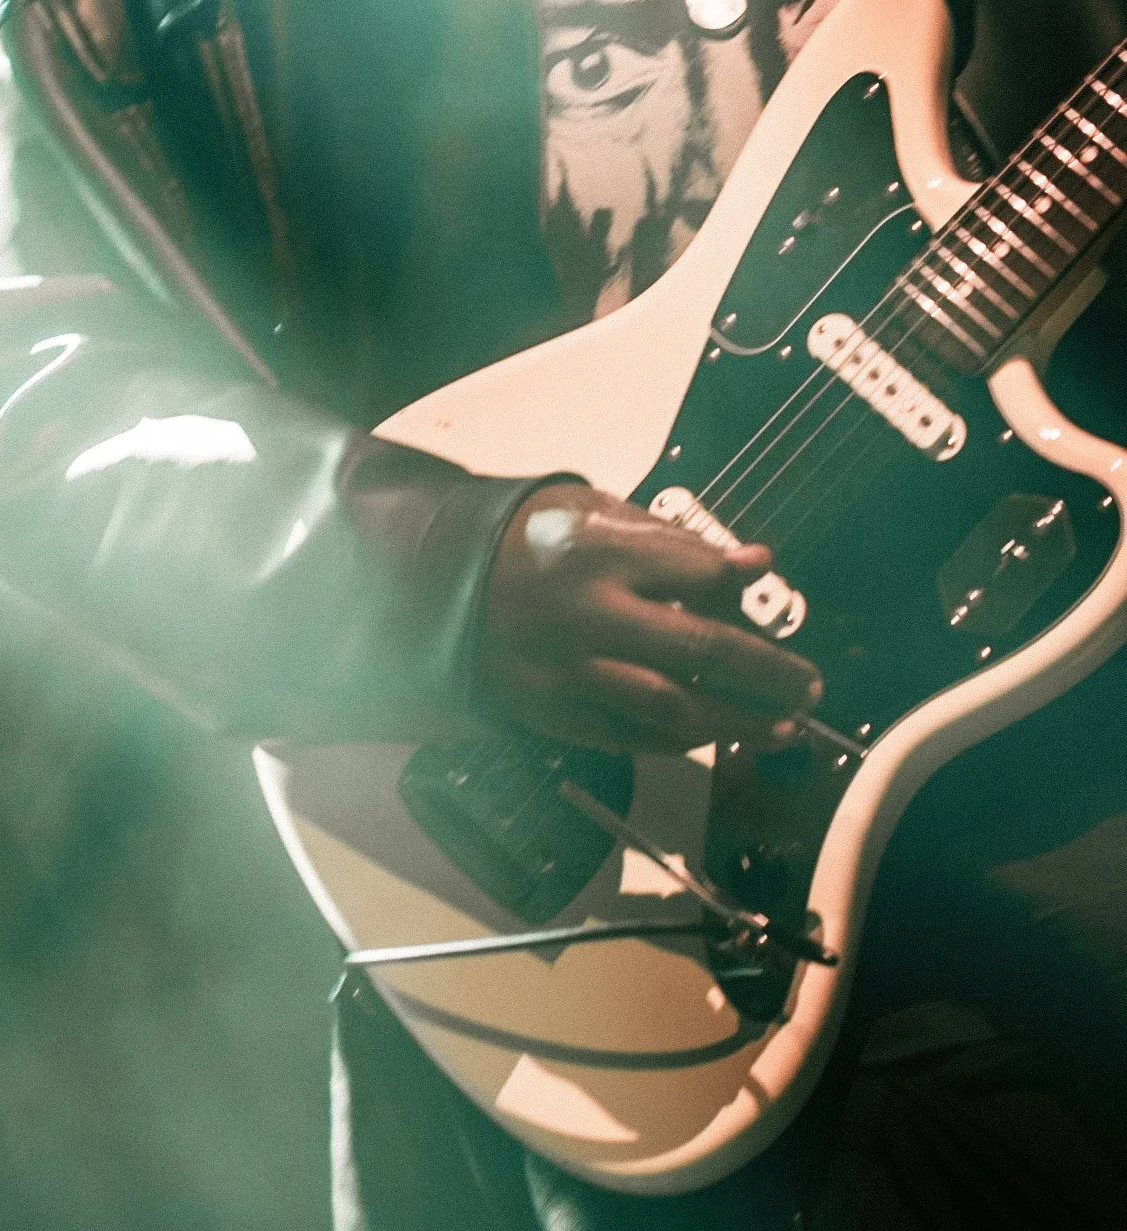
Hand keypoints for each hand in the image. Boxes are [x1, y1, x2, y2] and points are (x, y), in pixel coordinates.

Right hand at [481, 481, 822, 752]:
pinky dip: (678, 741)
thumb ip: (675, 539)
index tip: (774, 593)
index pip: (697, 574)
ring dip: (736, 723)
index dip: (743, 587)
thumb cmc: (534, 540)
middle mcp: (591, 615)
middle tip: (809, 687)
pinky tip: (715, 737)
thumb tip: (756, 564)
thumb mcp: (595, 511)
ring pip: (671, 709)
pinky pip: (630, 738)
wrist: (443, 584)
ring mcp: (572, 671)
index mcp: (603, 553)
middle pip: (700, 649)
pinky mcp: (555, 714)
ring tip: (781, 728)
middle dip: (766, 673)